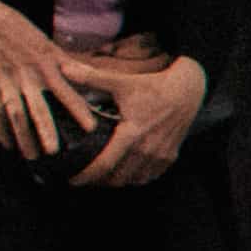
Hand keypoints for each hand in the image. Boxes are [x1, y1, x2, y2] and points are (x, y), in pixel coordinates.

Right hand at [0, 0, 103, 163]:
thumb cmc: (18, 28)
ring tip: (31, 156)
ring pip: (15, 114)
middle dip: (46, 130)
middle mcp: (27, 75)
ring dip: (22, 136)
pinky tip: (6, 144)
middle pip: (37, 108)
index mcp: (44, 63)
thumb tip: (89, 76)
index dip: (76, 109)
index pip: (64, 91)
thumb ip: (66, 62)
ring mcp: (5, 82)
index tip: (90, 128)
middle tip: (54, 152)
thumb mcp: (47, 42)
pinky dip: (0, 129)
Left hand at [71, 43, 205, 190]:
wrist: (188, 90)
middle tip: (82, 178)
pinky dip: (134, 179)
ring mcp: (160, 155)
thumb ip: (91, 78)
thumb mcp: (121, 82)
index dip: (87, 176)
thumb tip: (63, 67)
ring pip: (133, 180)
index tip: (71, 180)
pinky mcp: (170, 156)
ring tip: (99, 177)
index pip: (105, 164)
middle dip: (98, 181)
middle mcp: (147, 149)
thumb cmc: (152, 86)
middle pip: (117, 178)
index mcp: (132, 134)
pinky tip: (123, 173)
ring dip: (116, 182)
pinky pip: (149, 176)